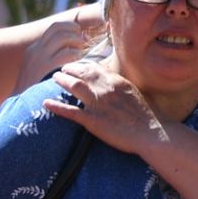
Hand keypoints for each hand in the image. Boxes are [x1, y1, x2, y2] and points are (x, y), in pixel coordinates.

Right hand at [13, 13, 104, 92]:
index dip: (68, 28)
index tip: (78, 35)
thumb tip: (69, 49)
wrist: (19, 108)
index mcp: (33, 50)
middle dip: (74, 31)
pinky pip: (67, 53)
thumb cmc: (32, 94)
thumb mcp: (36, 72)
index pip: (53, 29)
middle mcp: (35, 50)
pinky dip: (77, 55)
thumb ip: (49, 60)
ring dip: (77, 42)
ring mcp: (40, 58)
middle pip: (58, 28)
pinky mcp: (47, 67)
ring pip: (63, 37)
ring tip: (82, 52)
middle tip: (83, 41)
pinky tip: (79, 64)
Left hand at [43, 60, 168, 157]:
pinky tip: (45, 103)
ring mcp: (98, 104)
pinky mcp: (92, 121)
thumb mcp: (136, 94)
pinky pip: (70, 111)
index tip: (77, 66)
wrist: (152, 132)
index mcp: (117, 82)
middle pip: (82, 74)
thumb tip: (116, 84)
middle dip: (70, 70)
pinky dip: (56, 106)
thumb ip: (122, 87)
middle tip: (62, 70)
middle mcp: (105, 89)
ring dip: (62, 81)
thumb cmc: (148, 117)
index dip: (84, 66)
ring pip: (74, 87)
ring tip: (54, 78)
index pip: (96, 69)